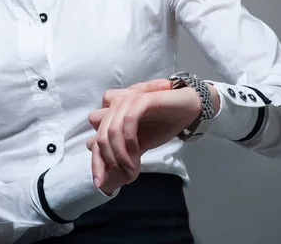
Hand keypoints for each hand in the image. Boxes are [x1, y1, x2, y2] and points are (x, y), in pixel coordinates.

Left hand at [86, 78, 205, 191]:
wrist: (188, 109)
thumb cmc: (162, 124)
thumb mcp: (139, 144)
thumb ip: (122, 154)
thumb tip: (104, 175)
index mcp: (112, 115)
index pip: (93, 139)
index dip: (96, 162)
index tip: (102, 183)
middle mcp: (116, 105)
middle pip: (99, 136)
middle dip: (108, 162)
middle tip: (123, 177)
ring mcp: (127, 99)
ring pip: (111, 131)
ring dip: (120, 155)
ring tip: (131, 170)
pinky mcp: (141, 98)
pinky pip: (128, 122)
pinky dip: (130, 141)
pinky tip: (138, 153)